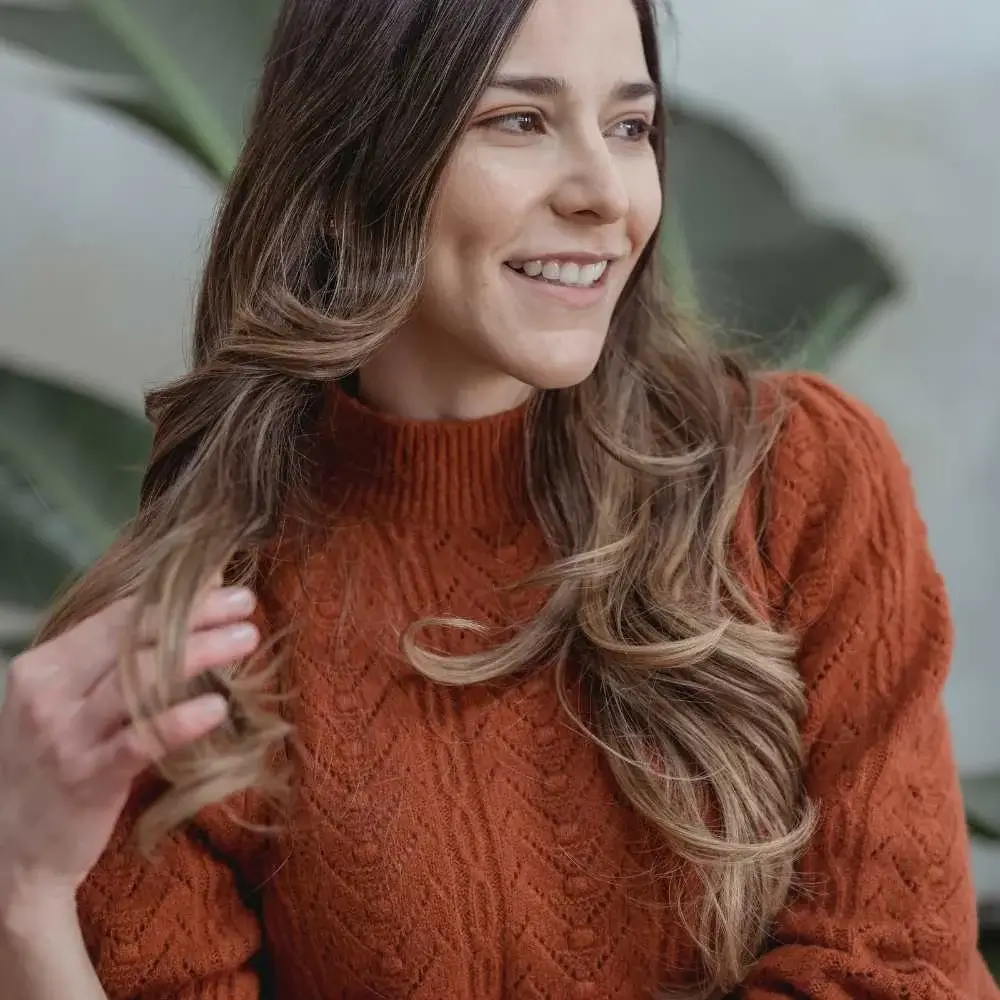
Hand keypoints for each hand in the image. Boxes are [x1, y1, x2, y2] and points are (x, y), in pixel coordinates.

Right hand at [0, 584, 260, 916]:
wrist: (10, 850)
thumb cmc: (53, 763)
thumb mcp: (69, 702)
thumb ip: (117, 657)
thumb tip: (190, 601)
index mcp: (44, 665)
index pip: (117, 617)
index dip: (174, 596)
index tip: (225, 582)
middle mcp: (48, 694)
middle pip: (132, 639)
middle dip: (195, 614)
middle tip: (247, 603)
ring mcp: (64, 736)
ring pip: (138, 680)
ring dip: (199, 653)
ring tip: (246, 639)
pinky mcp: (86, 779)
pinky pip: (138, 742)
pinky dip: (180, 721)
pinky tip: (218, 709)